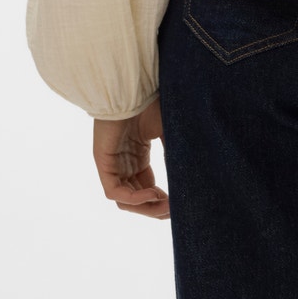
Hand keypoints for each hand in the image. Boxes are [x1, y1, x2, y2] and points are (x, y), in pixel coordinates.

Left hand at [92, 97, 169, 219]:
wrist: (132, 87)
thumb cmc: (149, 103)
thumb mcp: (168, 132)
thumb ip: (176, 154)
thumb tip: (193, 177)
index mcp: (138, 158)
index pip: (148, 190)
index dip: (163, 201)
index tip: (180, 204)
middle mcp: (124, 165)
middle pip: (137, 200)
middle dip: (156, 209)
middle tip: (176, 211)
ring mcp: (113, 165)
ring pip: (126, 201)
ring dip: (147, 207)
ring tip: (167, 205)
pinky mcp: (103, 164)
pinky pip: (115, 192)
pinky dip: (135, 198)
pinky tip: (154, 194)